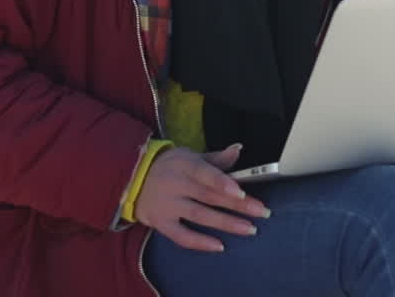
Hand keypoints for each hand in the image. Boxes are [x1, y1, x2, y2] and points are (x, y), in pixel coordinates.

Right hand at [134, 143, 270, 251]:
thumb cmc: (169, 166)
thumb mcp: (190, 157)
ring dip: (226, 223)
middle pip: (210, 196)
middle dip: (238, 205)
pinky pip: (182, 236)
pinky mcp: (161, 223)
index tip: (243, 192)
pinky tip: (220, 246)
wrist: (132, 178)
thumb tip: (238, 149)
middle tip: (261, 212)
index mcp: (185, 165)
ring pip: (200, 216)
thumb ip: (215, 158)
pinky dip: (200, 242)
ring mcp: (168, 205)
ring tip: (249, 229)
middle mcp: (176, 185)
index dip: (223, 183)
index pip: (205, 173)